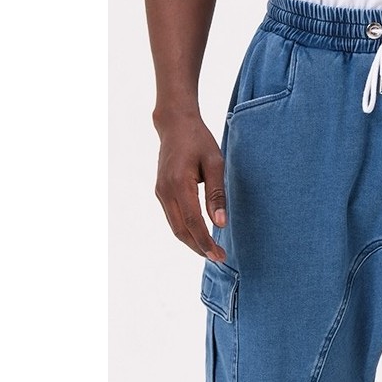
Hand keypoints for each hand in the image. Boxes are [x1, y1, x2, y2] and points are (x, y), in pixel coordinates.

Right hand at [153, 110, 226, 261]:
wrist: (175, 124)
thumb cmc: (198, 140)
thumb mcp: (215, 163)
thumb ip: (216, 194)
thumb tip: (220, 223)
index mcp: (179, 183)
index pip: (192, 221)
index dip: (205, 241)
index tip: (218, 254)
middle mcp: (165, 191)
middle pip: (180, 230)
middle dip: (199, 247)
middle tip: (219, 258)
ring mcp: (161, 192)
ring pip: (175, 227)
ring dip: (192, 242)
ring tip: (211, 251)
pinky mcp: (161, 192)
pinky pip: (173, 218)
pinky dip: (186, 230)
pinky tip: (200, 236)